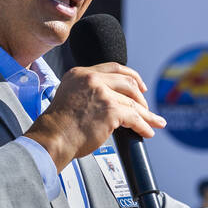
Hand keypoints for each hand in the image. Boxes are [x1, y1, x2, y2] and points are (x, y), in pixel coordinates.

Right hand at [24, 63, 165, 170]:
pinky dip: (144, 126)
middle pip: (127, 82)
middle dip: (141, 96)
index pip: (113, 68)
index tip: (140, 86)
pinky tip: (147, 131)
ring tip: (154, 122)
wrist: (53, 138)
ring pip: (133, 102)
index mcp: (80, 74)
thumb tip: (110, 100)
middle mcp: (91, 79)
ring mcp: (102, 93)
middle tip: (146, 107)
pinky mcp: (111, 110)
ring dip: (146, 114)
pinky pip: (134, 117)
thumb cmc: (59, 126)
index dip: (131, 76)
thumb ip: (87, 92)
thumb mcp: (70, 97)